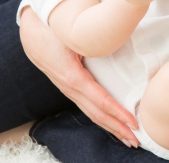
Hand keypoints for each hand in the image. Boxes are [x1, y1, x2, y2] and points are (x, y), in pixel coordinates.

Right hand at [19, 7, 139, 146]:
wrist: (31, 29)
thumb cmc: (54, 28)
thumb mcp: (73, 34)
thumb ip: (93, 41)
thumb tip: (114, 38)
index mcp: (73, 76)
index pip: (100, 101)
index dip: (118, 113)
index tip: (135, 123)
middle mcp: (69, 87)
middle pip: (97, 114)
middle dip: (117, 128)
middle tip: (137, 141)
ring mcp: (67, 88)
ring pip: (91, 112)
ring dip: (110, 126)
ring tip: (127, 137)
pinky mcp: (68, 86)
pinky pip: (86, 105)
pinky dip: (100, 116)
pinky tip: (110, 121)